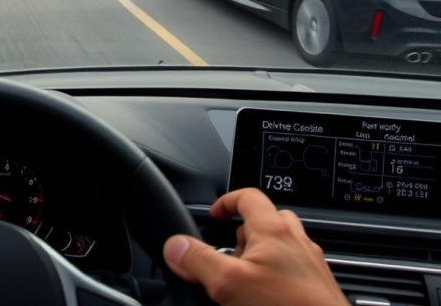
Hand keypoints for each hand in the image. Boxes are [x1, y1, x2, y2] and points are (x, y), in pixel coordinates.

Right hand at [162, 188, 347, 305]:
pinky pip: (291, 271)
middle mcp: (297, 242)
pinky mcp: (317, 289)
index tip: (213, 214)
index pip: (248, 196)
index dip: (226, 201)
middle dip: (243, 234)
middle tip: (228, 255)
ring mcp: (310, 266)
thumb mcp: (229, 283)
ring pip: (279, 247)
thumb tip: (175, 245)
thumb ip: (198, 260)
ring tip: (243, 280)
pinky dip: (273, 276)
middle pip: (266, 221)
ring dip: (258, 256)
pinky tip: (263, 298)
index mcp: (275, 230)